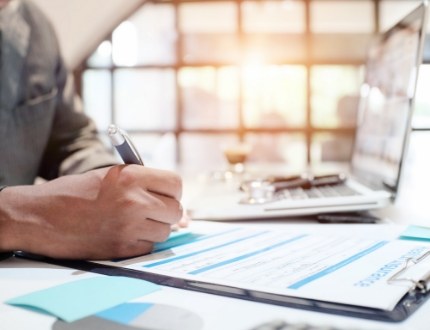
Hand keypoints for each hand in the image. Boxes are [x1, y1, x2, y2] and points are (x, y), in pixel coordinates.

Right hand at [0, 165, 182, 258]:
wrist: (41, 215)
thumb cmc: (76, 192)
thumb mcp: (112, 176)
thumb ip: (145, 185)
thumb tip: (179, 208)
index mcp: (132, 176)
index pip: (176, 184)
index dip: (172, 192)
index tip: (165, 196)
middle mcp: (135, 201)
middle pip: (175, 210)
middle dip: (166, 212)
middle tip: (150, 211)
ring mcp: (129, 226)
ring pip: (165, 231)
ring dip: (154, 229)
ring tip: (133, 222)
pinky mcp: (121, 248)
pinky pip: (149, 247)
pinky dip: (141, 243)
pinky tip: (124, 234)